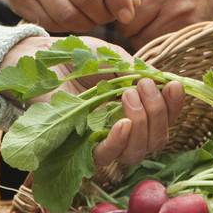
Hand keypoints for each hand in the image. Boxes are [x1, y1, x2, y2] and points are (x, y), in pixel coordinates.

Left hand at [0, 36, 184, 167]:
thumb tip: (163, 84)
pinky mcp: (77, 149)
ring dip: (143, 123)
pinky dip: (120, 141)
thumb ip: (136, 72)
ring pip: (137, 153)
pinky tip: (124, 122)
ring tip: (130, 94)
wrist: (37, 57)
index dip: (174, 109)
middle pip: (155, 141)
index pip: (163, 121)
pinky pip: (106, 156)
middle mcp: (119, 131)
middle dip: (159, 114)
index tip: (174, 86)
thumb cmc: (74, 57)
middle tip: (145, 87)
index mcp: (132, 110)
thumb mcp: (111, 57)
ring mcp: (99, 142)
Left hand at [112, 0, 212, 49]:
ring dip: (135, 33)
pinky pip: (154, 47)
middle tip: (131, 12)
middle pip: (125, 20)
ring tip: (146, 19)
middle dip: (122, 21)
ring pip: (137, 37)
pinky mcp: (188, 29)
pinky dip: (150, 42)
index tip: (109, 4)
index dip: (108, 3)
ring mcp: (181, 9)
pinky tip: (157, 28)